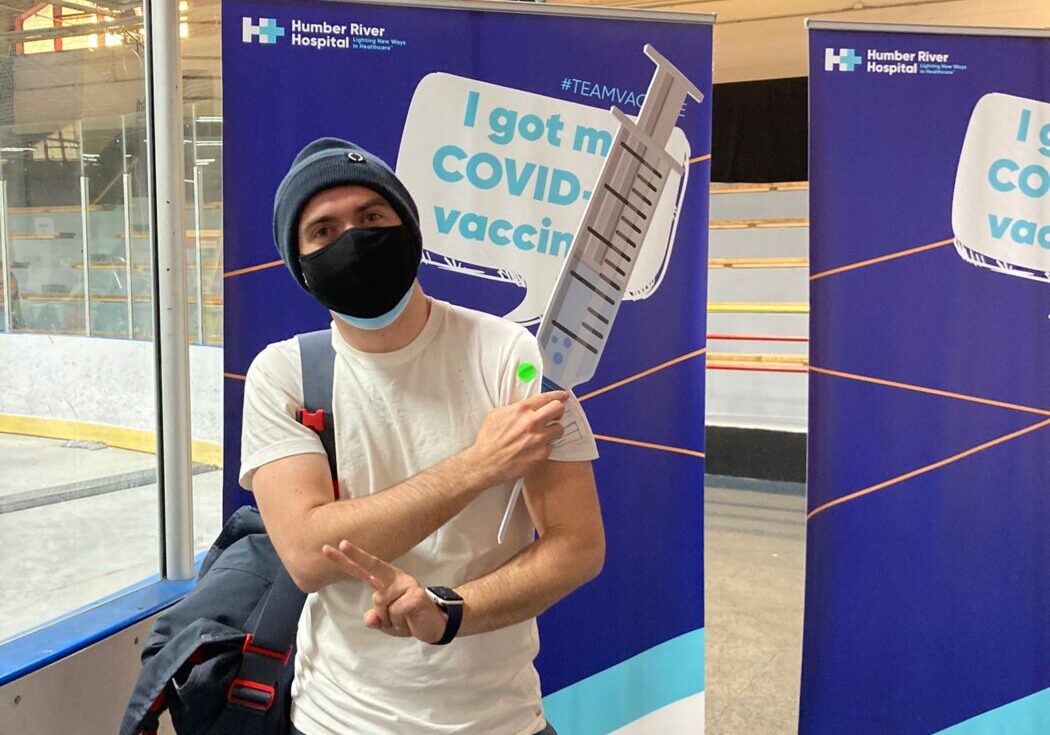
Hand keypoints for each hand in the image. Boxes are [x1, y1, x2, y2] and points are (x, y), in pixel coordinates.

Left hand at [321, 540, 448, 643]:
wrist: (436, 625)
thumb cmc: (408, 619)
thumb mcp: (387, 624)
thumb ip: (375, 619)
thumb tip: (369, 618)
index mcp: (385, 582)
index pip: (362, 571)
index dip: (347, 560)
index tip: (329, 548)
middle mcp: (394, 579)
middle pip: (373, 566)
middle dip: (356, 555)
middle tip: (342, 544)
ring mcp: (406, 584)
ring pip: (380, 605)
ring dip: (389, 620)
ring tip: (403, 620)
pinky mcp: (416, 594)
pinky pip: (394, 612)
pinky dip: (399, 623)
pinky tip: (411, 619)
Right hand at [468, 391, 567, 486]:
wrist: (485, 463)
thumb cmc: (488, 440)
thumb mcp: (497, 414)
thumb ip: (515, 408)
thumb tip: (526, 406)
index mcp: (521, 409)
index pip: (547, 397)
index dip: (559, 395)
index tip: (564, 396)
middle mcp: (532, 422)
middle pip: (559, 409)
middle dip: (559, 411)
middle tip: (555, 415)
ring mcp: (539, 439)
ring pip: (559, 429)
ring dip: (553, 431)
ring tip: (544, 435)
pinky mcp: (541, 454)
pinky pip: (551, 447)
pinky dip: (545, 447)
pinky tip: (534, 449)